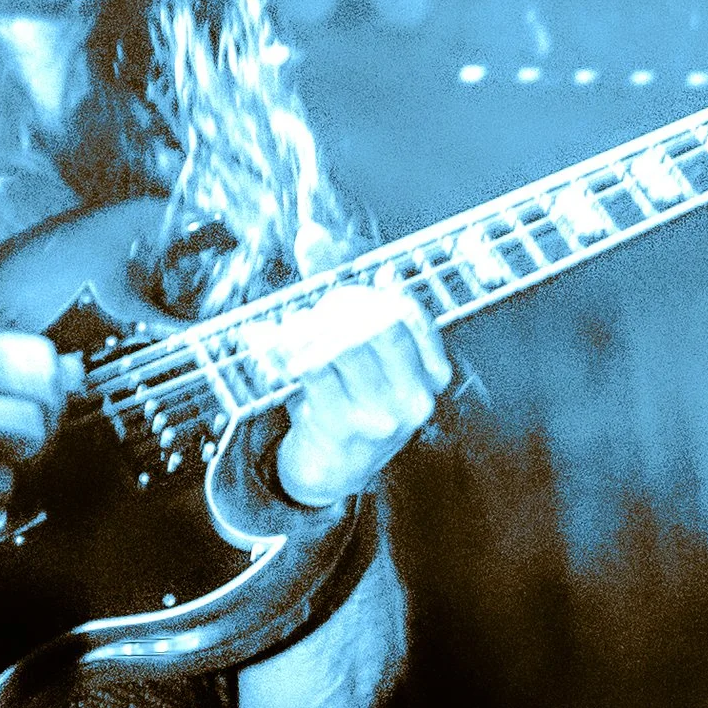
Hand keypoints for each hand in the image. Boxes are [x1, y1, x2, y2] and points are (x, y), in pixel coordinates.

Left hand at [275, 307, 449, 506]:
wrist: (334, 470)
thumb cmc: (349, 401)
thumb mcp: (364, 358)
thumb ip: (343, 297)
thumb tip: (312, 238)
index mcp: (430, 375)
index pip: (411, 314)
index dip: (373, 293)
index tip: (344, 297)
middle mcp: (414, 396)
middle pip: (380, 325)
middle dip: (341, 307)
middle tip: (316, 313)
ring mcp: (380, 415)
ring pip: (345, 346)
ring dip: (310, 328)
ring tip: (290, 329)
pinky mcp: (342, 426)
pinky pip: (313, 370)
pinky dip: (288, 348)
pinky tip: (276, 345)